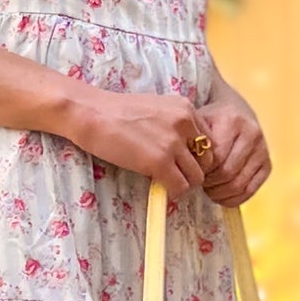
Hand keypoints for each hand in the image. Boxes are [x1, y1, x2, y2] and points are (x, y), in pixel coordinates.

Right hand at [63, 88, 211, 200]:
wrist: (92, 114)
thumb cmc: (116, 112)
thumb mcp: (155, 108)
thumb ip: (174, 124)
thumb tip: (183, 150)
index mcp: (185, 108)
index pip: (208, 139)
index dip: (196, 154)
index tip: (181, 161)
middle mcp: (185, 123)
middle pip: (207, 159)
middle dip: (193, 169)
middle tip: (176, 174)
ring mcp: (173, 143)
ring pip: (197, 177)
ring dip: (184, 183)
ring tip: (168, 182)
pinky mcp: (160, 162)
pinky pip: (180, 187)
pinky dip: (173, 192)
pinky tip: (161, 188)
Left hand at [195, 86, 270, 207]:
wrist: (237, 111)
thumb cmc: (213, 120)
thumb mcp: (200, 122)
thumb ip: (194, 142)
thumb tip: (189, 171)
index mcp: (232, 121)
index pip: (216, 157)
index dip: (202, 170)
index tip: (193, 171)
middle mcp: (252, 134)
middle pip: (228, 172)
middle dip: (210, 183)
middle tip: (200, 183)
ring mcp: (262, 150)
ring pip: (239, 184)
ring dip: (220, 193)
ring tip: (209, 189)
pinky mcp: (267, 165)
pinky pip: (251, 191)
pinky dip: (234, 199)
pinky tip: (222, 196)